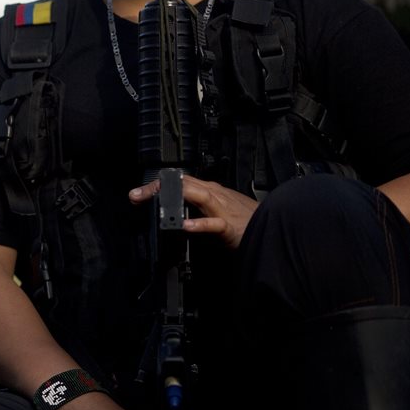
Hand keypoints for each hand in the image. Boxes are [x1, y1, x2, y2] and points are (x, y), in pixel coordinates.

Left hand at [129, 174, 257, 248]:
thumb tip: (173, 211)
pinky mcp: (230, 227)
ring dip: (175, 196)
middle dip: (159, 188)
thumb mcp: (216, 209)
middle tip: (136, 195)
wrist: (273, 227)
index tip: (137, 194)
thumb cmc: (245, 220)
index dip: (157, 185)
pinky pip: (214, 224)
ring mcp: (222, 209)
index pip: (180, 182)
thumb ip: (196, 206)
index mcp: (210, 191)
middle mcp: (214, 196)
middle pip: (184, 185)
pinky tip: (185, 226)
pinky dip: (199, 223)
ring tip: (154, 200)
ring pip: (199, 195)